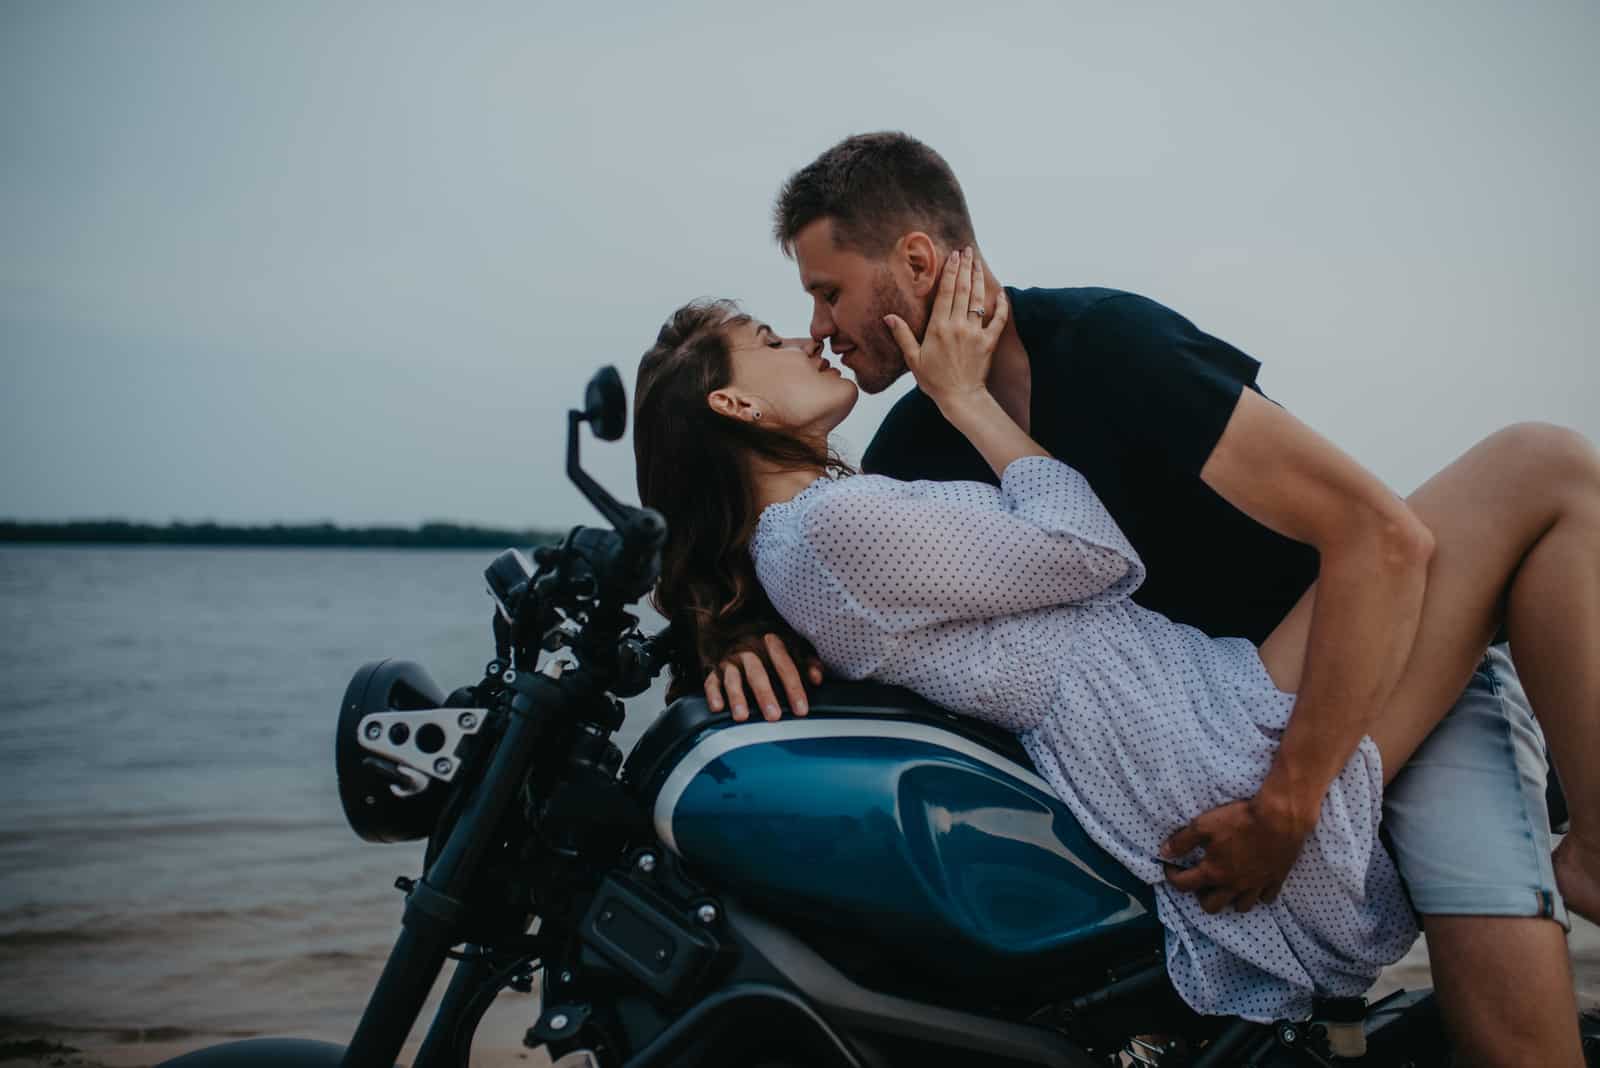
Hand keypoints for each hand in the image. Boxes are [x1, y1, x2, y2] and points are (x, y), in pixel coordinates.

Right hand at [703, 632, 824, 721]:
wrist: (742, 628)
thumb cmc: (774, 647)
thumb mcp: (794, 648)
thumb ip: (807, 662)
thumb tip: (818, 679)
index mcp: (771, 643)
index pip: (785, 665)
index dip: (794, 688)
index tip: (801, 710)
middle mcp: (749, 650)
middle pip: (758, 673)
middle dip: (765, 695)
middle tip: (774, 716)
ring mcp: (731, 660)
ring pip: (733, 678)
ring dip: (737, 697)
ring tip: (742, 717)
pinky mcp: (715, 669)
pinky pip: (711, 681)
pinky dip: (713, 694)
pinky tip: (718, 708)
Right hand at [884, 247, 1008, 412]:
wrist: (960, 398)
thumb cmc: (934, 380)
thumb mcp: (913, 359)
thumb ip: (902, 335)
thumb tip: (888, 317)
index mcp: (938, 327)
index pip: (945, 292)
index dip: (950, 272)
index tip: (953, 256)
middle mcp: (958, 326)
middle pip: (962, 290)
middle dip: (965, 268)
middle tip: (967, 251)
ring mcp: (975, 333)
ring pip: (978, 300)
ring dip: (978, 279)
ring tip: (978, 262)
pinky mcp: (989, 342)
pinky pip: (997, 320)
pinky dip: (1001, 306)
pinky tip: (1001, 293)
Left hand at [1160, 792, 1314, 912]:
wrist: (1280, 818)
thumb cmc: (1240, 819)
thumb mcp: (1203, 825)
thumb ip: (1182, 841)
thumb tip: (1164, 853)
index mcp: (1214, 872)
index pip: (1184, 884)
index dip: (1171, 876)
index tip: (1170, 867)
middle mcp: (1234, 884)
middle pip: (1212, 906)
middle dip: (1201, 896)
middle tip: (1201, 880)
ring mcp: (1257, 885)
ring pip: (1241, 907)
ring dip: (1230, 899)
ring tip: (1227, 885)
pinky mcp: (1276, 880)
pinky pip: (1266, 898)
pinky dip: (1258, 894)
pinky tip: (1254, 883)